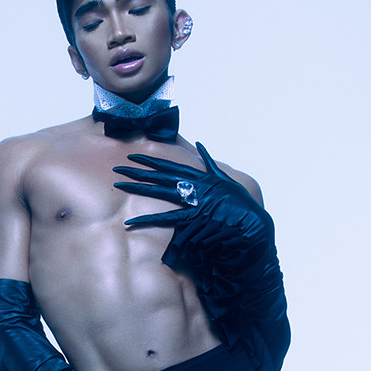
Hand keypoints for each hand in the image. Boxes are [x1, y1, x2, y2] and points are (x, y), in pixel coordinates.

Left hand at [113, 141, 273, 269]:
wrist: (252, 225)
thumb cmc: (240, 204)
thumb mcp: (226, 177)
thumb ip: (210, 163)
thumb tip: (201, 145)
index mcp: (200, 177)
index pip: (170, 166)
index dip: (150, 161)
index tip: (134, 158)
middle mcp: (194, 186)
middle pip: (160, 177)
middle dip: (138, 173)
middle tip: (118, 169)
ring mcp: (193, 202)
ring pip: (160, 192)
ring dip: (139, 189)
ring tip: (120, 186)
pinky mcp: (192, 219)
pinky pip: (166, 219)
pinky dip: (148, 221)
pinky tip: (131, 222)